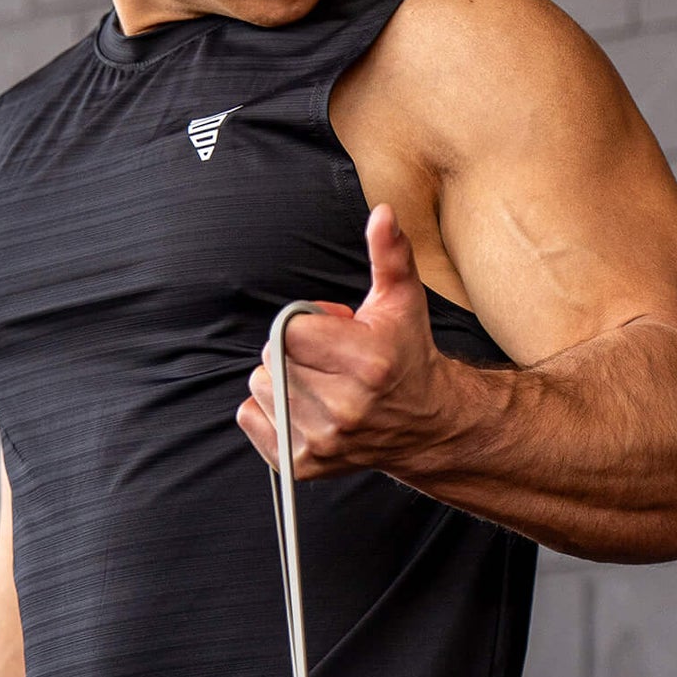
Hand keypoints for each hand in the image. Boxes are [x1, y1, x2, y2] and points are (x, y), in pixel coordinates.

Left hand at [237, 203, 456, 478]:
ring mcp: (324, 440)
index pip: (290, 330)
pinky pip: (251, 418)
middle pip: (272, 358)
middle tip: (328, 357)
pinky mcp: (306, 463)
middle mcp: (345, 407)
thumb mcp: (402, 300)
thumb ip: (388, 254)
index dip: (306, 323)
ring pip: (261, 387)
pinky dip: (267, 408)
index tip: (332, 330)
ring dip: (281, 378)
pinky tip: (304, 404)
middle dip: (293, 350)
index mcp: (367, 362)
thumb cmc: (407, 355)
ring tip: (319, 381)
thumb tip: (383, 213)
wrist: (425, 424)